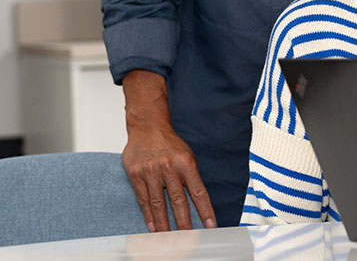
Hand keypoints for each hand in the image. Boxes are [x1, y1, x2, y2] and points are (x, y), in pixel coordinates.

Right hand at [121, 70, 216, 231]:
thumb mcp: (188, 155)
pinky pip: (143, 199)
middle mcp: (169, 168)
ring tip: (169, 238)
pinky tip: (153, 227)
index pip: (199, 191)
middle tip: (188, 238)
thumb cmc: (170, 143)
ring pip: (159, 203)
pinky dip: (149, 215)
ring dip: (165, 223)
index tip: (211, 225)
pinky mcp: (136, 175)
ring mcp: (151, 172)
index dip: (205, 210)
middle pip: (178, 200)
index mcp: (186, 163)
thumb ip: (191, 177)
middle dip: (184, 221)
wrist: (147, 127)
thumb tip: (198, 201)